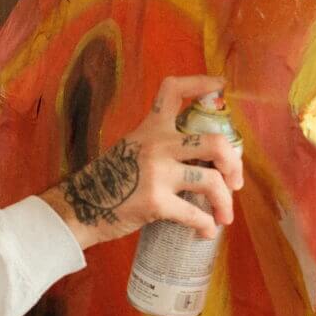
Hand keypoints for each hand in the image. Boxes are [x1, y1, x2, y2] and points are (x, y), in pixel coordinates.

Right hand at [38, 75, 245, 251]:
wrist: (80, 207)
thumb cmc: (109, 180)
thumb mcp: (132, 149)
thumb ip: (162, 146)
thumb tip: (202, 161)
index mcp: (150, 127)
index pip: (174, 90)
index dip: (202, 83)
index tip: (220, 85)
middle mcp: (157, 144)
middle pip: (214, 142)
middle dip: (233, 163)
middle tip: (235, 181)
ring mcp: (157, 173)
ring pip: (211, 181)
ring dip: (225, 201)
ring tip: (225, 216)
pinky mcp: (156, 201)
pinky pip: (194, 214)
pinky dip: (206, 225)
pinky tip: (206, 232)